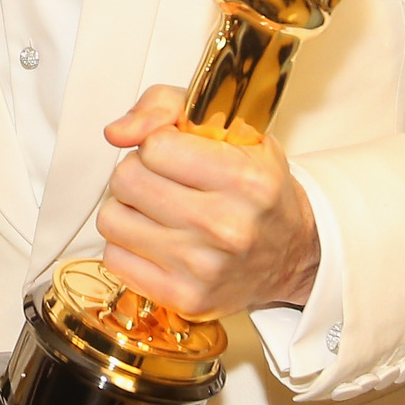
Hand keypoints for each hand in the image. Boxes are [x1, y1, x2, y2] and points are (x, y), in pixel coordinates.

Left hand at [95, 85, 319, 321]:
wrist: (292, 252)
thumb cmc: (255, 186)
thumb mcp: (230, 127)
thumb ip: (166, 106)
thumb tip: (117, 132)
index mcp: (245, 179)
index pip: (154, 146)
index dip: (157, 144)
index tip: (175, 153)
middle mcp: (227, 227)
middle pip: (126, 181)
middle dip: (138, 173)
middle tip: (163, 181)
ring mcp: (204, 268)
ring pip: (112, 220)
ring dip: (128, 210)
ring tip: (158, 211)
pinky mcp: (185, 298)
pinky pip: (115, 259)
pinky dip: (128, 246)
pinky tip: (156, 241)